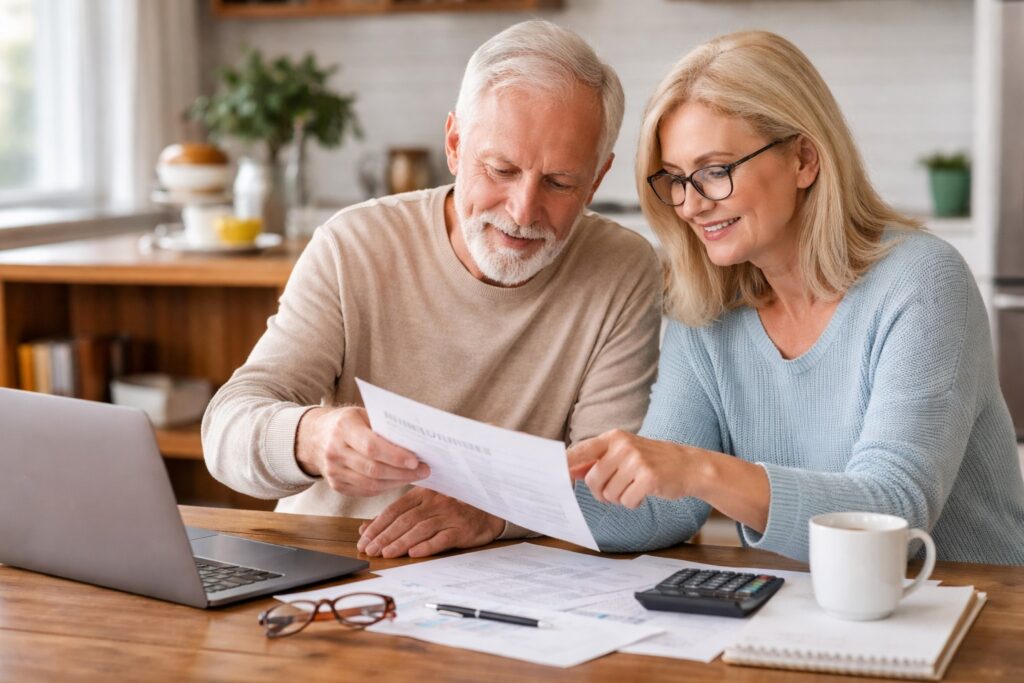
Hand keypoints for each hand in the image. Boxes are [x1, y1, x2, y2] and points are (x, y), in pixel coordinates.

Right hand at [295, 406, 429, 496]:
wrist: (314, 437)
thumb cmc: (348, 422)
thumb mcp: (363, 414)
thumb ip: (384, 427)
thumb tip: (415, 441)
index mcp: (343, 427)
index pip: (371, 447)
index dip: (395, 456)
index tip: (416, 460)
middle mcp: (334, 451)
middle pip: (373, 469)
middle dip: (402, 472)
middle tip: (424, 470)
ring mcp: (333, 471)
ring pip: (371, 484)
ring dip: (397, 482)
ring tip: (415, 476)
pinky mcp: (336, 485)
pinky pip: (365, 491)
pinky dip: (385, 487)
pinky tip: (398, 481)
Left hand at [356, 488, 504, 558]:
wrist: (488, 509)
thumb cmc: (453, 507)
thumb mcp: (424, 505)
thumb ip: (396, 516)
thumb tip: (366, 527)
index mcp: (423, 494)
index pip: (394, 510)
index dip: (377, 525)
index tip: (363, 539)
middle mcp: (434, 503)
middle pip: (404, 520)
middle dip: (384, 536)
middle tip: (369, 550)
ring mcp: (449, 516)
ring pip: (420, 529)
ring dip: (400, 542)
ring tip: (385, 554)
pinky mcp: (462, 529)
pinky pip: (442, 538)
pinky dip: (427, 546)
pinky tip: (414, 553)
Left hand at [567, 429, 695, 507]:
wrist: (688, 466)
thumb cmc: (651, 461)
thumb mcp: (624, 454)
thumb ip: (597, 461)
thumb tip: (569, 470)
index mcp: (613, 438)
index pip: (580, 451)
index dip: (565, 465)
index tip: (555, 476)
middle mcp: (623, 446)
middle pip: (592, 480)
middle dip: (600, 492)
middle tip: (615, 491)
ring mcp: (636, 461)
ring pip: (609, 494)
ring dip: (619, 498)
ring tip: (633, 488)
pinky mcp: (649, 478)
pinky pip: (626, 501)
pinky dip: (633, 503)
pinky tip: (644, 493)